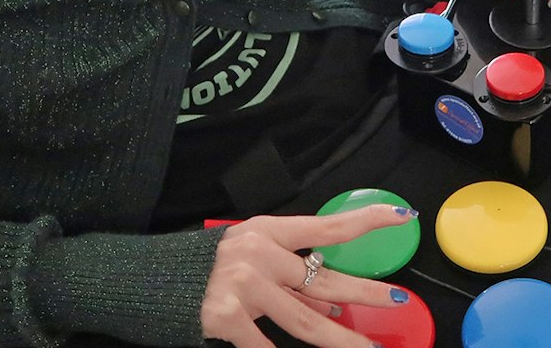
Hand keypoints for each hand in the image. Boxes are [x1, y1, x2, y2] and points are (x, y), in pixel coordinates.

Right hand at [201, 206, 416, 347]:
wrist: (149, 281)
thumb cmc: (205, 268)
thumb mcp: (248, 255)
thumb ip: (288, 274)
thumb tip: (336, 301)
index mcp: (267, 230)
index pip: (326, 225)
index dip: (366, 220)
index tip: (401, 216)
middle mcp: (259, 254)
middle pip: (324, 279)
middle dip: (365, 293)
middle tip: (398, 300)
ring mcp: (243, 285)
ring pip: (306, 320)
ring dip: (341, 340)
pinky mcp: (226, 316)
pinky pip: (265, 346)